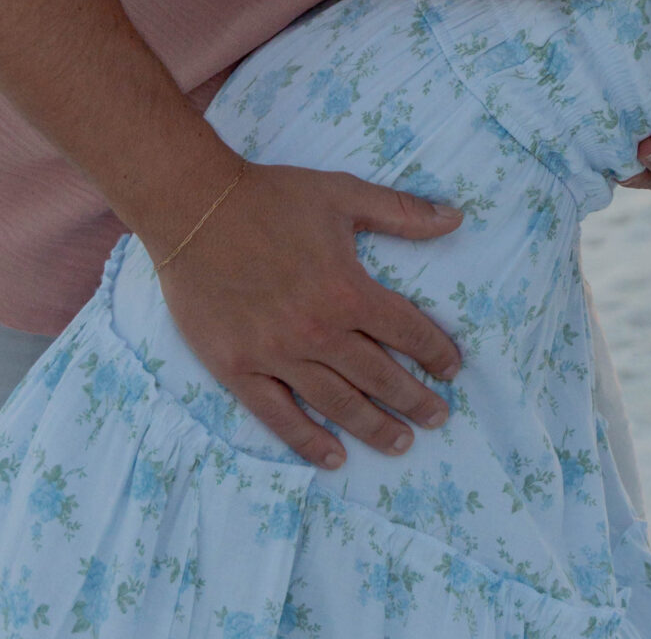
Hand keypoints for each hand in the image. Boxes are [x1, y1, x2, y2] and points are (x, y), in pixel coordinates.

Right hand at [154, 156, 463, 470]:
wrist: (195, 208)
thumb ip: (401, 211)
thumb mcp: (343, 193)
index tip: (452, 369)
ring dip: (373, 426)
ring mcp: (276, 355)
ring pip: (336, 402)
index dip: (435, 352)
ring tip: (402, 444)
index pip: (406, 330)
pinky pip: (279, 416)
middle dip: (414, 398)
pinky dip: (308, 441)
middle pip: (378, 375)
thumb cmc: (271, 198)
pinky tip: (333, 457)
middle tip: (438, 417)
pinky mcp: (238, 369)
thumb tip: (454, 219)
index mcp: (346, 290)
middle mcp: (318, 331)